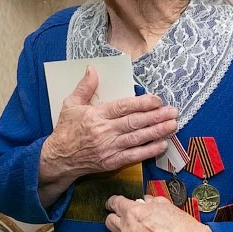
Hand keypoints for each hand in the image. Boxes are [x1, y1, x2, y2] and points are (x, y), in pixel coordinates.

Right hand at [38, 66, 177, 203]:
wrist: (59, 158)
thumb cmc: (66, 129)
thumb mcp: (70, 104)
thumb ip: (85, 87)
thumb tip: (93, 69)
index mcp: (95, 115)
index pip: (123, 107)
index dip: (142, 103)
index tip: (157, 99)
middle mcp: (104, 131)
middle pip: (135, 122)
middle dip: (156, 116)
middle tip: (173, 111)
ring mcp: (109, 148)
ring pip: (137, 138)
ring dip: (157, 131)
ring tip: (173, 125)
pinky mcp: (112, 162)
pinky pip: (134, 156)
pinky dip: (149, 150)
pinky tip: (162, 144)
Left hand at [104, 195, 215, 231]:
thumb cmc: (182, 228)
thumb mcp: (165, 205)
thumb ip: (149, 202)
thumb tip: (142, 202)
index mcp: (133, 213)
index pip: (114, 203)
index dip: (114, 202)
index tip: (114, 204)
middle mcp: (126, 231)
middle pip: (109, 221)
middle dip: (117, 218)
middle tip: (126, 219)